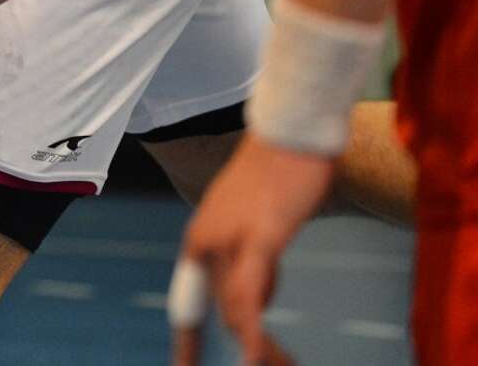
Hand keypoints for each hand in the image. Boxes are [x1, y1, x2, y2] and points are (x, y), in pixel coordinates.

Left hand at [170, 134, 330, 365]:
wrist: (290, 134)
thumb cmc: (278, 176)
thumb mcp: (258, 226)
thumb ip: (253, 261)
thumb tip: (260, 299)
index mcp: (201, 239)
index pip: (188, 301)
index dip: (187, 341)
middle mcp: (205, 241)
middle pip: (222, 310)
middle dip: (247, 348)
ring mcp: (229, 240)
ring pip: (235, 309)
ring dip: (257, 346)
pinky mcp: (260, 237)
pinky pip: (251, 293)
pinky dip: (252, 328)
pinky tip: (255, 353)